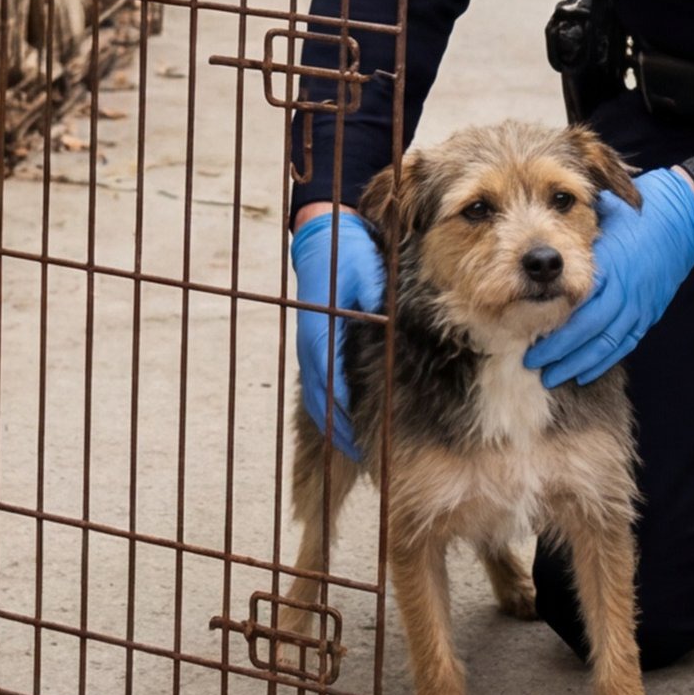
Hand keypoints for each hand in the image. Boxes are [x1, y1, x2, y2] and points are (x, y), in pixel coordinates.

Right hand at [290, 205, 382, 458]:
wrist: (325, 236)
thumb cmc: (346, 253)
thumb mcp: (361, 272)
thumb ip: (370, 299)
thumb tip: (381, 323)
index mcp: (322, 330)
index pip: (330, 382)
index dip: (343, 414)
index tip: (359, 439)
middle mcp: (313, 344)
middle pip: (322, 399)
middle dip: (338, 431)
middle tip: (364, 459)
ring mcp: (312, 346)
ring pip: (319, 395)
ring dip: (334, 424)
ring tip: (356, 451)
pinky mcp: (318, 344)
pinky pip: (322, 383)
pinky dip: (333, 407)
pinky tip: (348, 421)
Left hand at [525, 165, 693, 386]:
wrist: (685, 217)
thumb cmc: (640, 211)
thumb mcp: (604, 214)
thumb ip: (576, 231)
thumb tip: (544, 245)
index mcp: (608, 265)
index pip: (574, 303)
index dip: (549, 323)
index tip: (523, 332)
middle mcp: (624, 290)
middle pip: (586, 329)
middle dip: (557, 350)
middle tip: (531, 362)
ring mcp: (639, 305)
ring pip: (605, 344)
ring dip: (577, 363)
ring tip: (552, 377)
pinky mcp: (650, 313)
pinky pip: (625, 344)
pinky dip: (604, 361)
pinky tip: (584, 373)